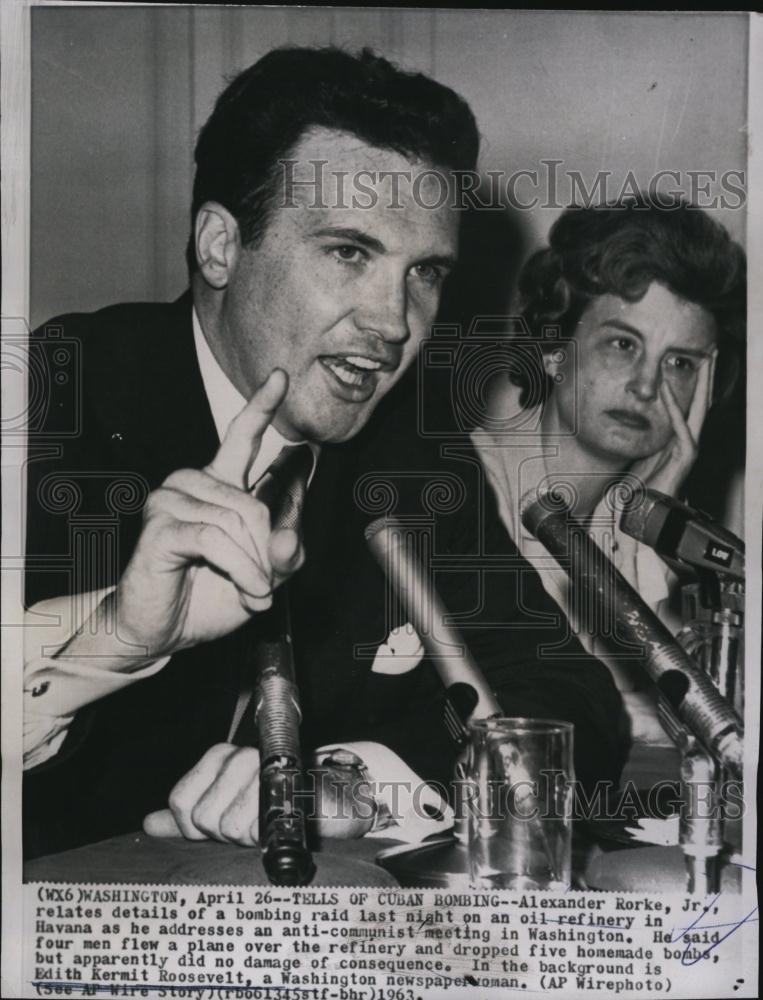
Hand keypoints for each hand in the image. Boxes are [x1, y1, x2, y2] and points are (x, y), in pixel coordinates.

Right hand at [112, 370, 304, 660]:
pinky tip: (251, 590)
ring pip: (240, 519)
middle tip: (268, 583)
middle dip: (271, 550)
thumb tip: (290, 537)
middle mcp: (193, 483)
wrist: (161, 631)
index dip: (260, 407)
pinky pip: (218, 538)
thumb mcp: (264, 575)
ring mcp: (172, 500)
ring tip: (255, 591)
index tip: (279, 377)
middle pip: (258, 501)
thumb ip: (285, 552)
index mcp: (219, 485)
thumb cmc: (209, 598)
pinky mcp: (160, 526)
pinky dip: (242, 568)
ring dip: (257, 565)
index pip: (242, 437)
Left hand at [143, 744, 375, 844]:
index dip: (193, 828)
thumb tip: (149, 825)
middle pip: (204, 818)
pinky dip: (267, 838)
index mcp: (220, 758)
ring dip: (249, 838)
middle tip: (251, 827)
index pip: (181, 802)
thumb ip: (187, 818)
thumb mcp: (227, 813)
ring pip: (228, 825)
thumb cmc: (279, 807)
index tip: (217, 831)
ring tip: (268, 825)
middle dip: (226, 836)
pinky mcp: (287, 787)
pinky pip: (258, 827)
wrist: (337, 799)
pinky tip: (279, 826)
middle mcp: (239, 757)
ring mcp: (263, 769)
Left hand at [629, 349, 715, 498]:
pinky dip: (672, 406)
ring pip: (700, 408)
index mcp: (682, 436)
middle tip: (711, 352)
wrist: (645, 506)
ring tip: (704, 361)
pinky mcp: (685, 455)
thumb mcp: (644, 449)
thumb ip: (648, 431)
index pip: (694, 403)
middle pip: (704, 401)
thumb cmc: (643, 482)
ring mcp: (690, 446)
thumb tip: (639, 412)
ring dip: (702, 383)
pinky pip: (680, 425)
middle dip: (709, 376)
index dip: (698, 381)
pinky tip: (665, 388)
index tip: (700, 360)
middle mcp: (690, 438)